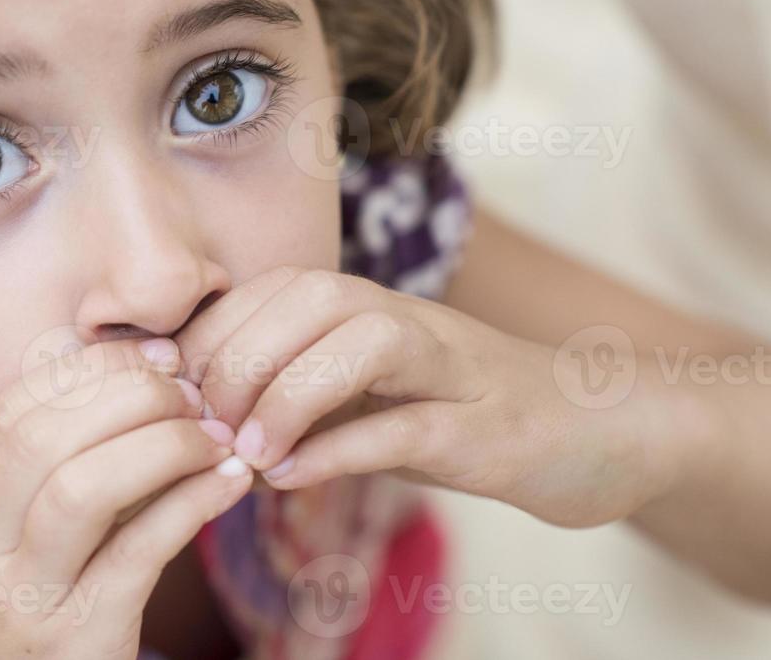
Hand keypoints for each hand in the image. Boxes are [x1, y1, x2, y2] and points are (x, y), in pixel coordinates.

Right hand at [0, 338, 252, 659]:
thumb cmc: (59, 615)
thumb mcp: (42, 542)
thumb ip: (74, 464)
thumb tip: (138, 369)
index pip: (15, 407)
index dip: (91, 367)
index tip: (160, 354)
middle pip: (42, 437)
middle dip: (129, 397)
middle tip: (197, 394)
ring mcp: (24, 598)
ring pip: (80, 490)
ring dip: (160, 447)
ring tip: (216, 437)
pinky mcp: (78, 639)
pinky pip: (135, 554)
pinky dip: (188, 506)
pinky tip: (230, 484)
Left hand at [174, 266, 677, 527]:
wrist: (601, 430)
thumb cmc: (466, 415)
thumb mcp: (376, 399)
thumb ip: (304, 400)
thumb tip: (213, 429)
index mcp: (371, 307)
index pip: (270, 291)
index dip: (208, 335)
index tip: (168, 391)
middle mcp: (409, 320)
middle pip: (307, 301)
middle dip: (237, 359)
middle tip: (202, 426)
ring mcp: (454, 369)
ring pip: (361, 344)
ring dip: (287, 395)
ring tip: (245, 452)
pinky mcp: (489, 427)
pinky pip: (409, 426)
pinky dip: (343, 449)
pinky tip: (292, 478)